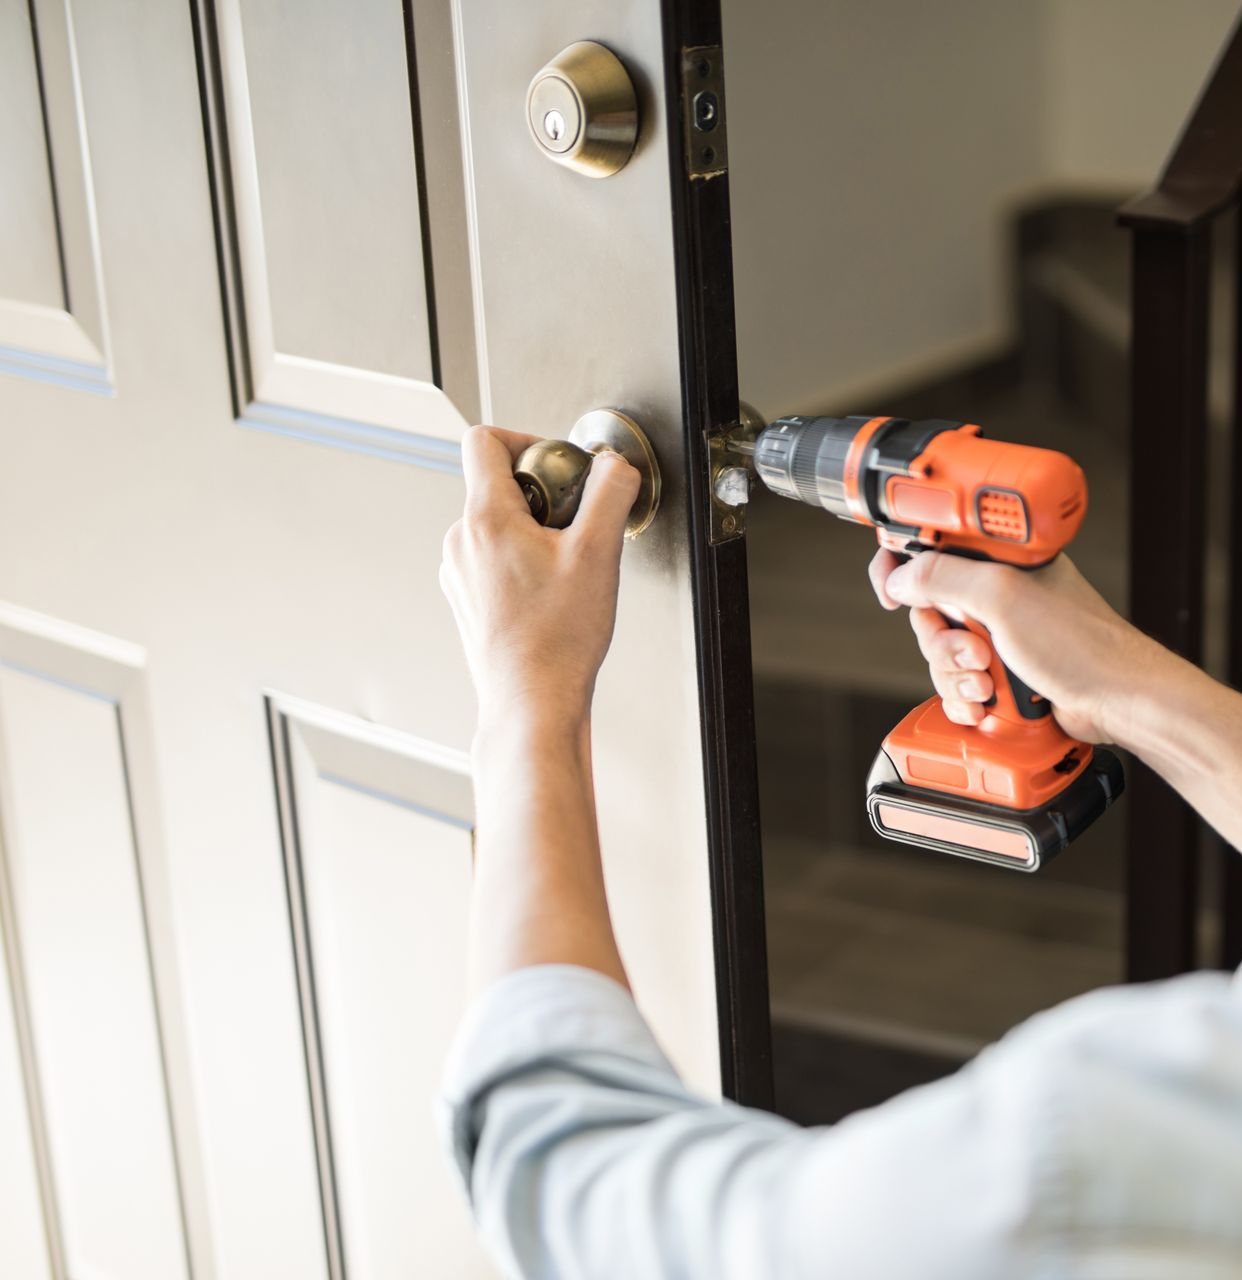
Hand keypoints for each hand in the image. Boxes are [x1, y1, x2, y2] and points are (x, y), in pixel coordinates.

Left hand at [440, 426, 639, 726]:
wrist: (533, 702)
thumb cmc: (557, 640)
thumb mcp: (598, 553)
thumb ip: (610, 493)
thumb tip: (614, 464)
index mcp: (484, 519)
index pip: (484, 440)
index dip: (527, 439)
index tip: (558, 465)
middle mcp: (461, 542)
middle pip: (497, 484)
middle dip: (543, 495)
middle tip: (576, 527)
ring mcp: (459, 573)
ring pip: (497, 525)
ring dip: (534, 532)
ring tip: (566, 567)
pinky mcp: (467, 601)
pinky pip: (494, 560)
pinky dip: (523, 563)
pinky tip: (551, 593)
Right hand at [868, 548, 1154, 743]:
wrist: (1116, 700)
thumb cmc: (1081, 643)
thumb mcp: (1002, 597)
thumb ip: (942, 577)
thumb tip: (900, 576)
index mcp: (997, 560)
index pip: (931, 549)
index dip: (902, 568)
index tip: (891, 593)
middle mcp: (996, 593)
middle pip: (927, 612)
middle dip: (941, 642)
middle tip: (972, 651)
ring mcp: (998, 633)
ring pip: (940, 653)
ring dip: (955, 676)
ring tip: (989, 684)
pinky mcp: (1001, 669)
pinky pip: (957, 682)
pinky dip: (964, 698)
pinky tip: (986, 703)